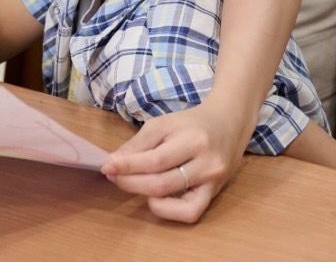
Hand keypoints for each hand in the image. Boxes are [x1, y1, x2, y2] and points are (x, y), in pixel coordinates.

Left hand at [101, 101, 251, 223]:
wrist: (228, 123)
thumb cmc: (192, 122)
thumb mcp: (163, 123)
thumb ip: (139, 144)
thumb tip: (114, 163)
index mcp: (194, 141)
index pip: (155, 160)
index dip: (128, 167)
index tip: (107, 166)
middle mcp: (207, 165)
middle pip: (162, 184)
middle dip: (131, 183)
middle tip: (114, 176)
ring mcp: (212, 182)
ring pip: (174, 200)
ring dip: (144, 195)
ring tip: (131, 184)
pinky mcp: (214, 194)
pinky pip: (190, 212)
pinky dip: (169, 210)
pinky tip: (156, 197)